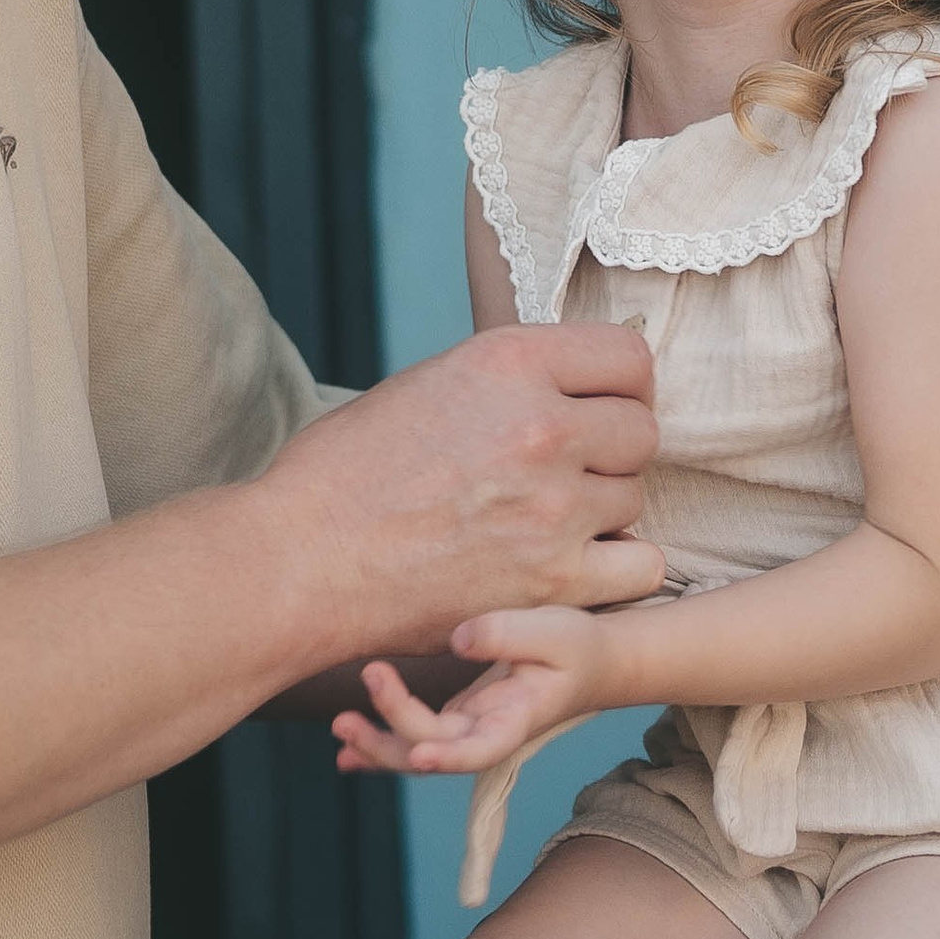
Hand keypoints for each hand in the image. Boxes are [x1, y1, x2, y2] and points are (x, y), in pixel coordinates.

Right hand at [258, 324, 661, 661]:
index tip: (598, 407)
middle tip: (564, 475)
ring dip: (602, 513)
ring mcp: (553, 507)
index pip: (629, 356)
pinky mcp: (554, 582)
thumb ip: (506, 380)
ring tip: (543, 525)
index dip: (620, 385)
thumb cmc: (342, 474)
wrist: (297, 562)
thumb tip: (569, 384)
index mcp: (508, 362)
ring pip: (635, 498)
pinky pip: (640, 569)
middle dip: (610, 451)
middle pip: (641, 430)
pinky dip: (612, 572)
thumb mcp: (426, 385)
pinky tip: (568, 569)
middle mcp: (542, 426)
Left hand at [331, 613, 608, 778]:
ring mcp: (468, 726)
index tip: (420, 753)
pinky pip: (414, 733)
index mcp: (516, 720)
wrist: (593, 660)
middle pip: (432, 751)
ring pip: (416, 748)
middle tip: (350, 709)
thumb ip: (509, 631)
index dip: (450, 755)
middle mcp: (487, 732)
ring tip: (340, 728)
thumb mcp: (556, 629)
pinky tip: (346, 744)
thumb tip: (458, 638)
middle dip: (388, 739)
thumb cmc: (578, 644)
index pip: (480, 748)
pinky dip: (381, 739)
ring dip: (377, 744)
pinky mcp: (457, 714)